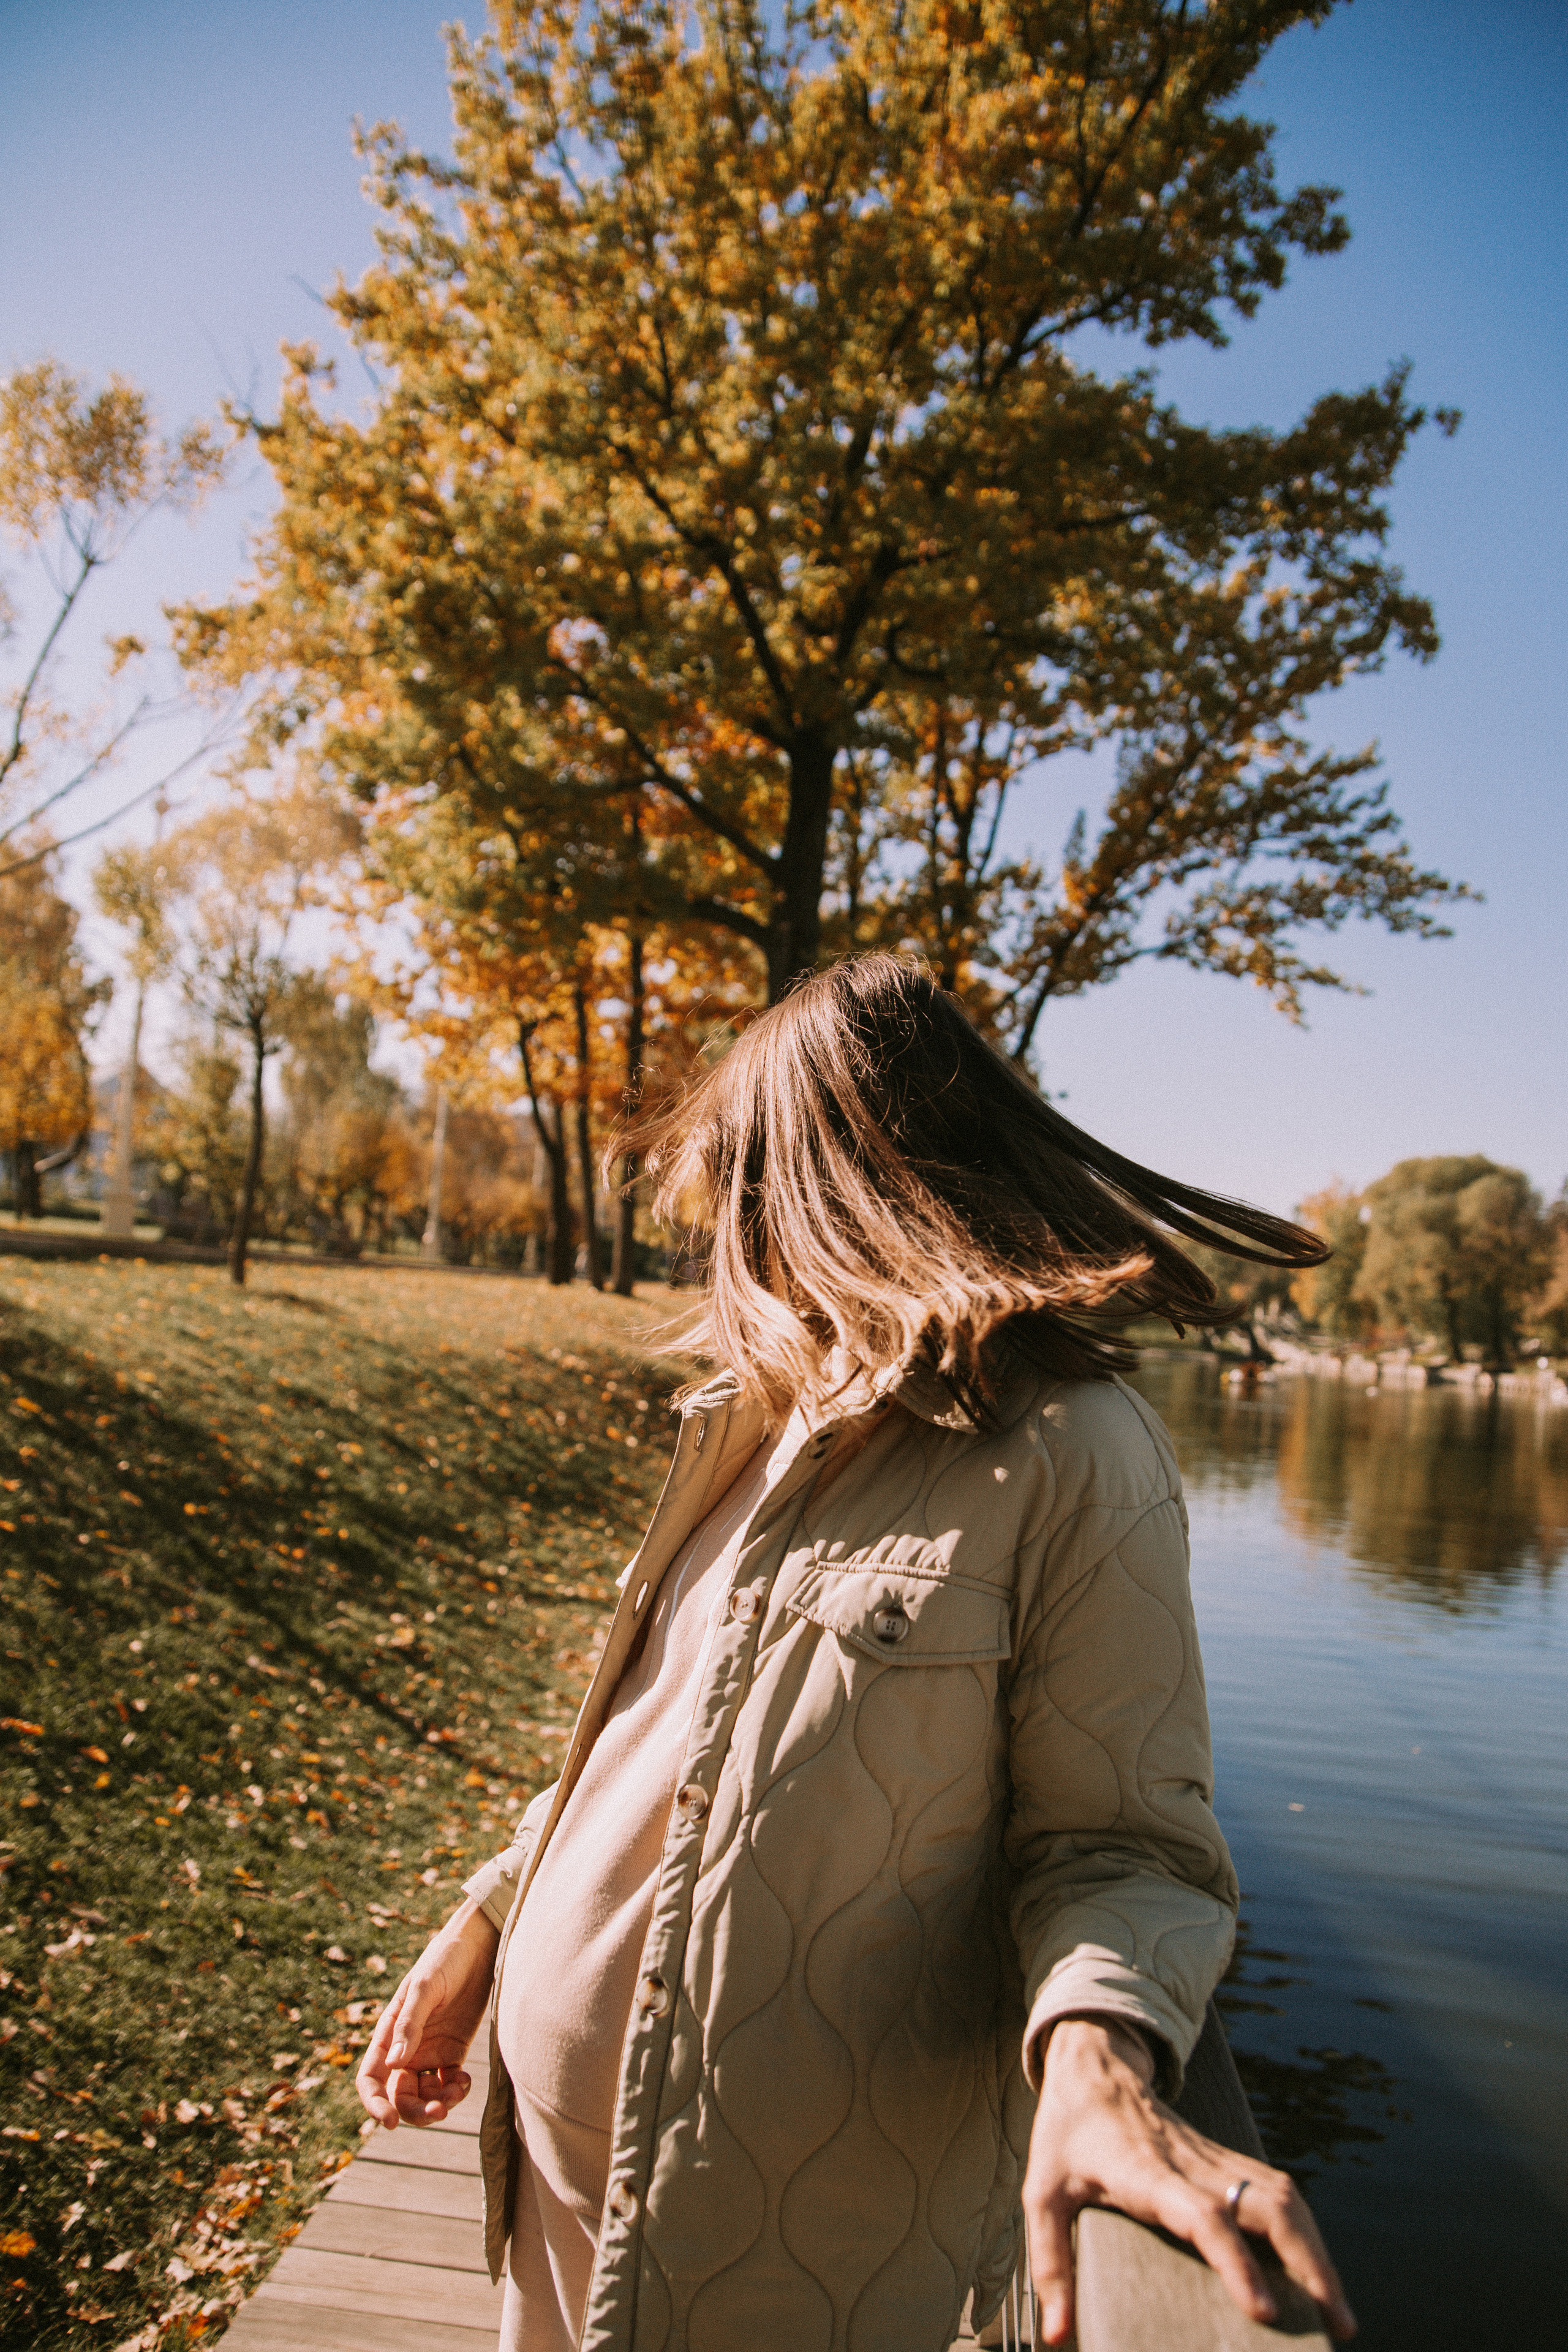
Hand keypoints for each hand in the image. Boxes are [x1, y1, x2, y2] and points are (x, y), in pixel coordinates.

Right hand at [356, 1898, 499, 2130]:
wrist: (480, 1945)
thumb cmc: (446, 1959)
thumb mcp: (425, 1988)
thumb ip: (410, 2024)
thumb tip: (395, 2064)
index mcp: (388, 2033)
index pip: (371, 2078)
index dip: (374, 2104)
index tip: (389, 2121)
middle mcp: (406, 2048)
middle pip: (399, 2096)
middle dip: (414, 2111)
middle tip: (438, 2112)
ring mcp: (430, 2052)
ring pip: (425, 2095)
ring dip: (437, 2104)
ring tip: (457, 2091)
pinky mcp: (453, 2052)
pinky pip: (448, 2084)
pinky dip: (454, 2091)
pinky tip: (465, 2081)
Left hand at [1022, 2017, 1355, 2345]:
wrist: (1094, 2067)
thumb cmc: (1067, 2136)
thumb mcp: (1040, 2193)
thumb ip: (1049, 2262)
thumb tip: (1055, 2337)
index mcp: (1148, 2174)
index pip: (1204, 2216)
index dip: (1236, 2262)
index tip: (1265, 2311)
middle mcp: (1193, 2164)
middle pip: (1268, 2205)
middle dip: (1310, 2264)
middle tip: (1336, 2324)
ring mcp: (1215, 2159)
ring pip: (1285, 2198)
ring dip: (1318, 2250)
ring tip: (1338, 2311)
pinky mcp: (1226, 2159)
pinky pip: (1279, 2192)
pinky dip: (1307, 2232)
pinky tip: (1318, 2271)